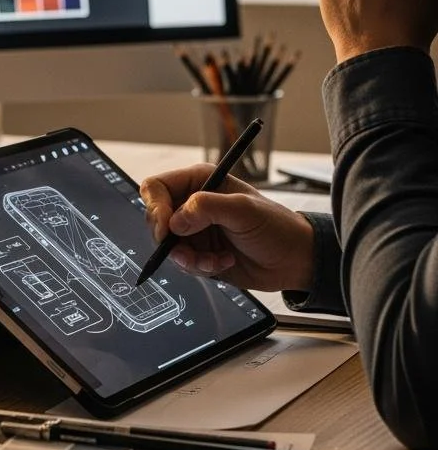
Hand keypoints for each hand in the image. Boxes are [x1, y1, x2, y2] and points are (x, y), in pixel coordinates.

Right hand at [139, 165, 314, 290]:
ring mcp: (194, 230)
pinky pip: (181, 263)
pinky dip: (199, 267)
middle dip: (170, 240)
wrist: (294, 261)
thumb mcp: (244, 210)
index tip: (167, 229)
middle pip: (156, 220)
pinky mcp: (198, 253)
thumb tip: (174, 221)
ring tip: (214, 260)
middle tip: (188, 251)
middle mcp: (193, 205)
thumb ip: (207, 207)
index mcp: (200, 182)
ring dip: (188, 258)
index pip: (157, 187)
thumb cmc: (277, 228)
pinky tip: (222, 263)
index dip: (156, 208)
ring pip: (167, 246)